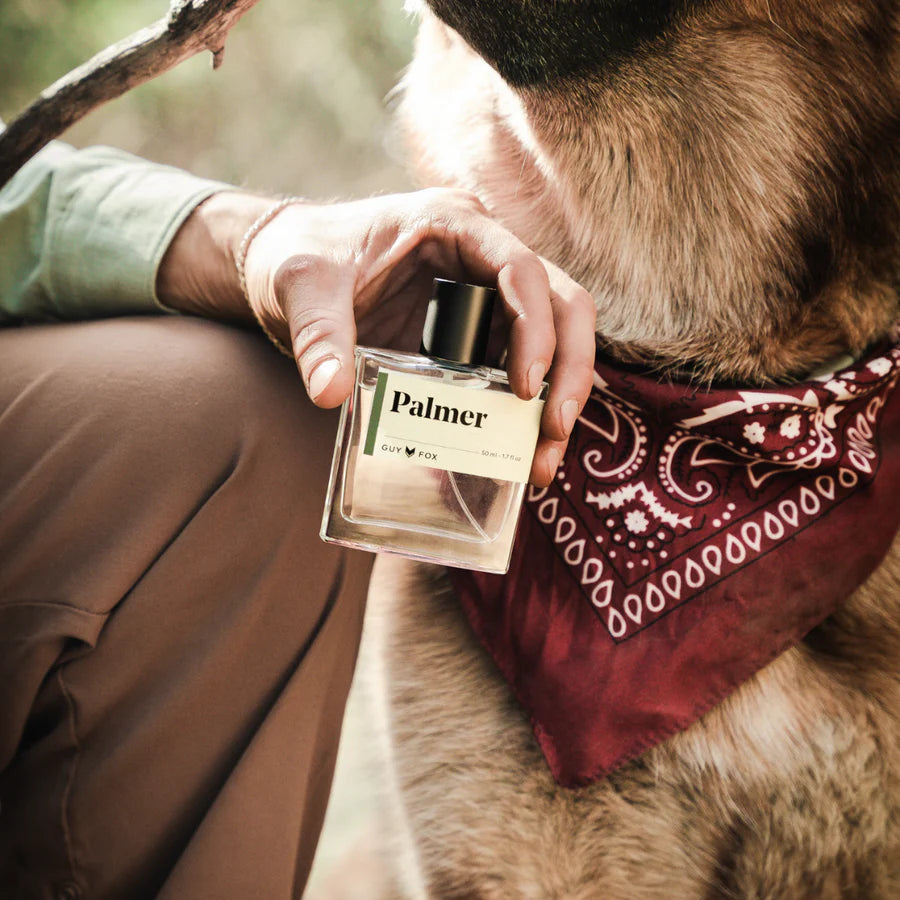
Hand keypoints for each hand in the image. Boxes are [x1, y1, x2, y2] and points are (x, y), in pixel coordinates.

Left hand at [159, 188, 595, 485]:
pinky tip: (515, 454)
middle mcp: (483, 255)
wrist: (289, 265)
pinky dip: (523, 411)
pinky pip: (518, 368)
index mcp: (454, 224)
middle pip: (561, 304)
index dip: (535, 327)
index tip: (524, 387)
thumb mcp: (303, 287)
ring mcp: (484, 296)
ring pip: (553, 340)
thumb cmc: (300, 258)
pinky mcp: (475, 333)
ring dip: (555, 400)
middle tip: (554, 432)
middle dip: (568, 371)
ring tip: (539, 462)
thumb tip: (330, 393)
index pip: (520, 268)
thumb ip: (317, 335)